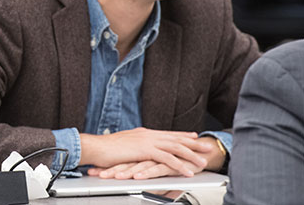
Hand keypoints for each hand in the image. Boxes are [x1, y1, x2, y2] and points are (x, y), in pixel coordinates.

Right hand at [79, 128, 211, 177]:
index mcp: (143, 133)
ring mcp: (147, 141)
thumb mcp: (123, 145)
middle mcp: (147, 134)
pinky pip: (167, 159)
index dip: (182, 135)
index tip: (194, 137)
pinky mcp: (145, 150)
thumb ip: (134, 146)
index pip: (167, 134)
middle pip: (175, 138)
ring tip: (203, 163)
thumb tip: (139, 149)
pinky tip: (188, 172)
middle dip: (193, 144)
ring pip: (175, 148)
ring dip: (191, 156)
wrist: (95, 147)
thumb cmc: (105, 149)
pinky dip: (180, 166)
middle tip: (207, 147)